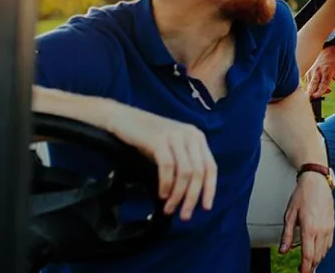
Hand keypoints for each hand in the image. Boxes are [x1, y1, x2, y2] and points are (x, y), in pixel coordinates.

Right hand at [106, 103, 217, 221]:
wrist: (123, 118)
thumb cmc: (147, 138)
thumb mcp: (172, 148)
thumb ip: (184, 164)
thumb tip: (189, 195)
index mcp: (197, 137)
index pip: (211, 167)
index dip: (210, 189)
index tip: (206, 208)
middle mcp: (191, 135)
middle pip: (199, 172)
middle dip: (193, 197)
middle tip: (184, 215)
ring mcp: (175, 136)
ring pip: (185, 172)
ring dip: (178, 195)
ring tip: (169, 209)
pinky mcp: (159, 139)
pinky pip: (168, 167)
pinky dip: (166, 184)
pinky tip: (161, 195)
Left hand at [280, 172, 334, 272]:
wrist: (317, 182)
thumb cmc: (302, 195)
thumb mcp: (289, 215)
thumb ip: (286, 235)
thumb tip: (283, 251)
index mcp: (309, 229)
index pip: (308, 255)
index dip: (305, 268)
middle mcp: (321, 230)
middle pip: (317, 256)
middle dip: (311, 266)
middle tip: (304, 271)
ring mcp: (328, 228)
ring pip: (324, 251)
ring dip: (317, 260)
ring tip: (310, 264)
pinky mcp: (332, 224)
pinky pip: (329, 243)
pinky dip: (323, 251)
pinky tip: (318, 252)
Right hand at [304, 47, 334, 104]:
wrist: (330, 52)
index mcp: (328, 71)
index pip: (323, 83)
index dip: (319, 91)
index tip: (315, 97)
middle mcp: (317, 71)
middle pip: (312, 85)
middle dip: (311, 94)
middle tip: (314, 99)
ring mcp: (311, 72)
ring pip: (310, 87)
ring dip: (316, 92)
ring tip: (328, 88)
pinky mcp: (307, 74)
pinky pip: (308, 85)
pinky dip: (314, 88)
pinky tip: (321, 86)